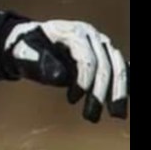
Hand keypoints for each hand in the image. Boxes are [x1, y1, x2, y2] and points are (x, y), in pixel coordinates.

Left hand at [3, 20, 128, 122]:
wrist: (33, 42)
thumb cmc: (28, 48)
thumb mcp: (27, 53)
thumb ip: (42, 63)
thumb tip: (61, 76)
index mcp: (72, 31)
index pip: (87, 59)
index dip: (84, 81)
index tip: (71, 100)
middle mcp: (91, 35)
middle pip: (106, 64)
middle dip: (101, 93)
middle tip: (91, 117)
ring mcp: (100, 44)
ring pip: (118, 67)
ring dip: (118, 92)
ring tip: (115, 115)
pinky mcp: (105, 54)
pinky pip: (120, 68)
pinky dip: (123, 84)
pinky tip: (122, 100)